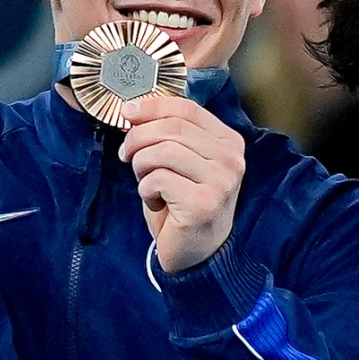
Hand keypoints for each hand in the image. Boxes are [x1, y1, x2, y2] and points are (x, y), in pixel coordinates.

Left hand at [119, 96, 245, 273]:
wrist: (194, 252)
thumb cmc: (180, 203)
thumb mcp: (177, 161)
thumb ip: (166, 134)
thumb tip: (134, 109)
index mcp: (228, 141)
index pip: (186, 109)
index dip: (151, 107)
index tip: (127, 112)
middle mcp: (231, 159)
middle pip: (171, 128)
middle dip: (138, 139)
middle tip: (126, 155)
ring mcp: (221, 181)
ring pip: (162, 151)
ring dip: (141, 166)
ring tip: (147, 182)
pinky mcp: (204, 203)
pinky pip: (158, 179)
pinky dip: (146, 189)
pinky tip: (157, 202)